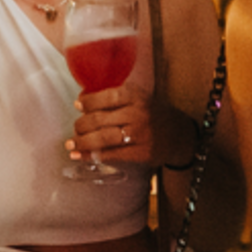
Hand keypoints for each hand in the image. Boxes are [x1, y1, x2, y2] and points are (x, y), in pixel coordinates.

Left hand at [66, 85, 190, 167]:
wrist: (180, 134)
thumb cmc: (152, 113)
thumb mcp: (137, 97)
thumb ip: (112, 97)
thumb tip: (81, 99)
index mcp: (136, 96)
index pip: (106, 96)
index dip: (87, 102)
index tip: (78, 105)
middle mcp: (138, 113)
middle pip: (99, 119)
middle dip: (81, 125)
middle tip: (75, 128)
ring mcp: (140, 134)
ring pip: (102, 138)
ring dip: (82, 142)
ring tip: (71, 144)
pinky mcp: (141, 153)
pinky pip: (111, 155)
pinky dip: (91, 156)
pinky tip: (80, 155)